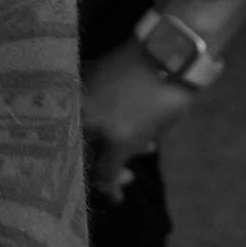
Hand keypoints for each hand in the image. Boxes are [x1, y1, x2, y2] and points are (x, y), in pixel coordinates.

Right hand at [79, 43, 197, 204]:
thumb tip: (121, 165)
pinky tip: (110, 120)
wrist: (166, 50)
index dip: (109, 189)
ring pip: (76, 131)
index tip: (115, 196)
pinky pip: (75, 108)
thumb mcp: (155, 130)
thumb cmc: (170, 96)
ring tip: (133, 142)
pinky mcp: (79, 79)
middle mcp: (91, 121)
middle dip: (99, 166)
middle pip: (82, 154)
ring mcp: (81, 98)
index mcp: (115, 139)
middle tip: (123, 172)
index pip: (103, 175)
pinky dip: (89, 117)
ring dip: (96, 140)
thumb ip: (132, 150)